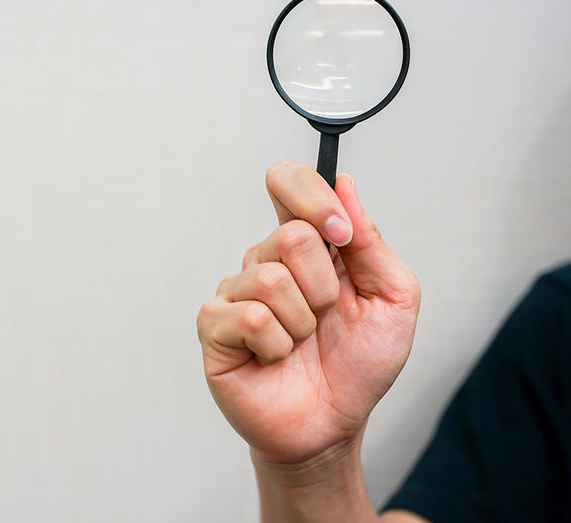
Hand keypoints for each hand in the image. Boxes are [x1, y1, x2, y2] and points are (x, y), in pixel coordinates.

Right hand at [197, 161, 419, 464]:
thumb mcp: (392, 298)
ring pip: (271, 278)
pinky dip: (277, 344)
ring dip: (303, 322)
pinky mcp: (214, 327)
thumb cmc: (360, 363)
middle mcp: (265, 260)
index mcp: (307, 245)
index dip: (314, 198)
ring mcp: (235, 292)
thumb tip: (345, 183)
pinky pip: (249, 316)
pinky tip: (275, 358)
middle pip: (290, 235)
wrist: (334, 423)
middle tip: (325, 317)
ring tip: (300, 343)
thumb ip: (369, 241)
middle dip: (324, 287)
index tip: (342, 235)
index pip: (288, 181)